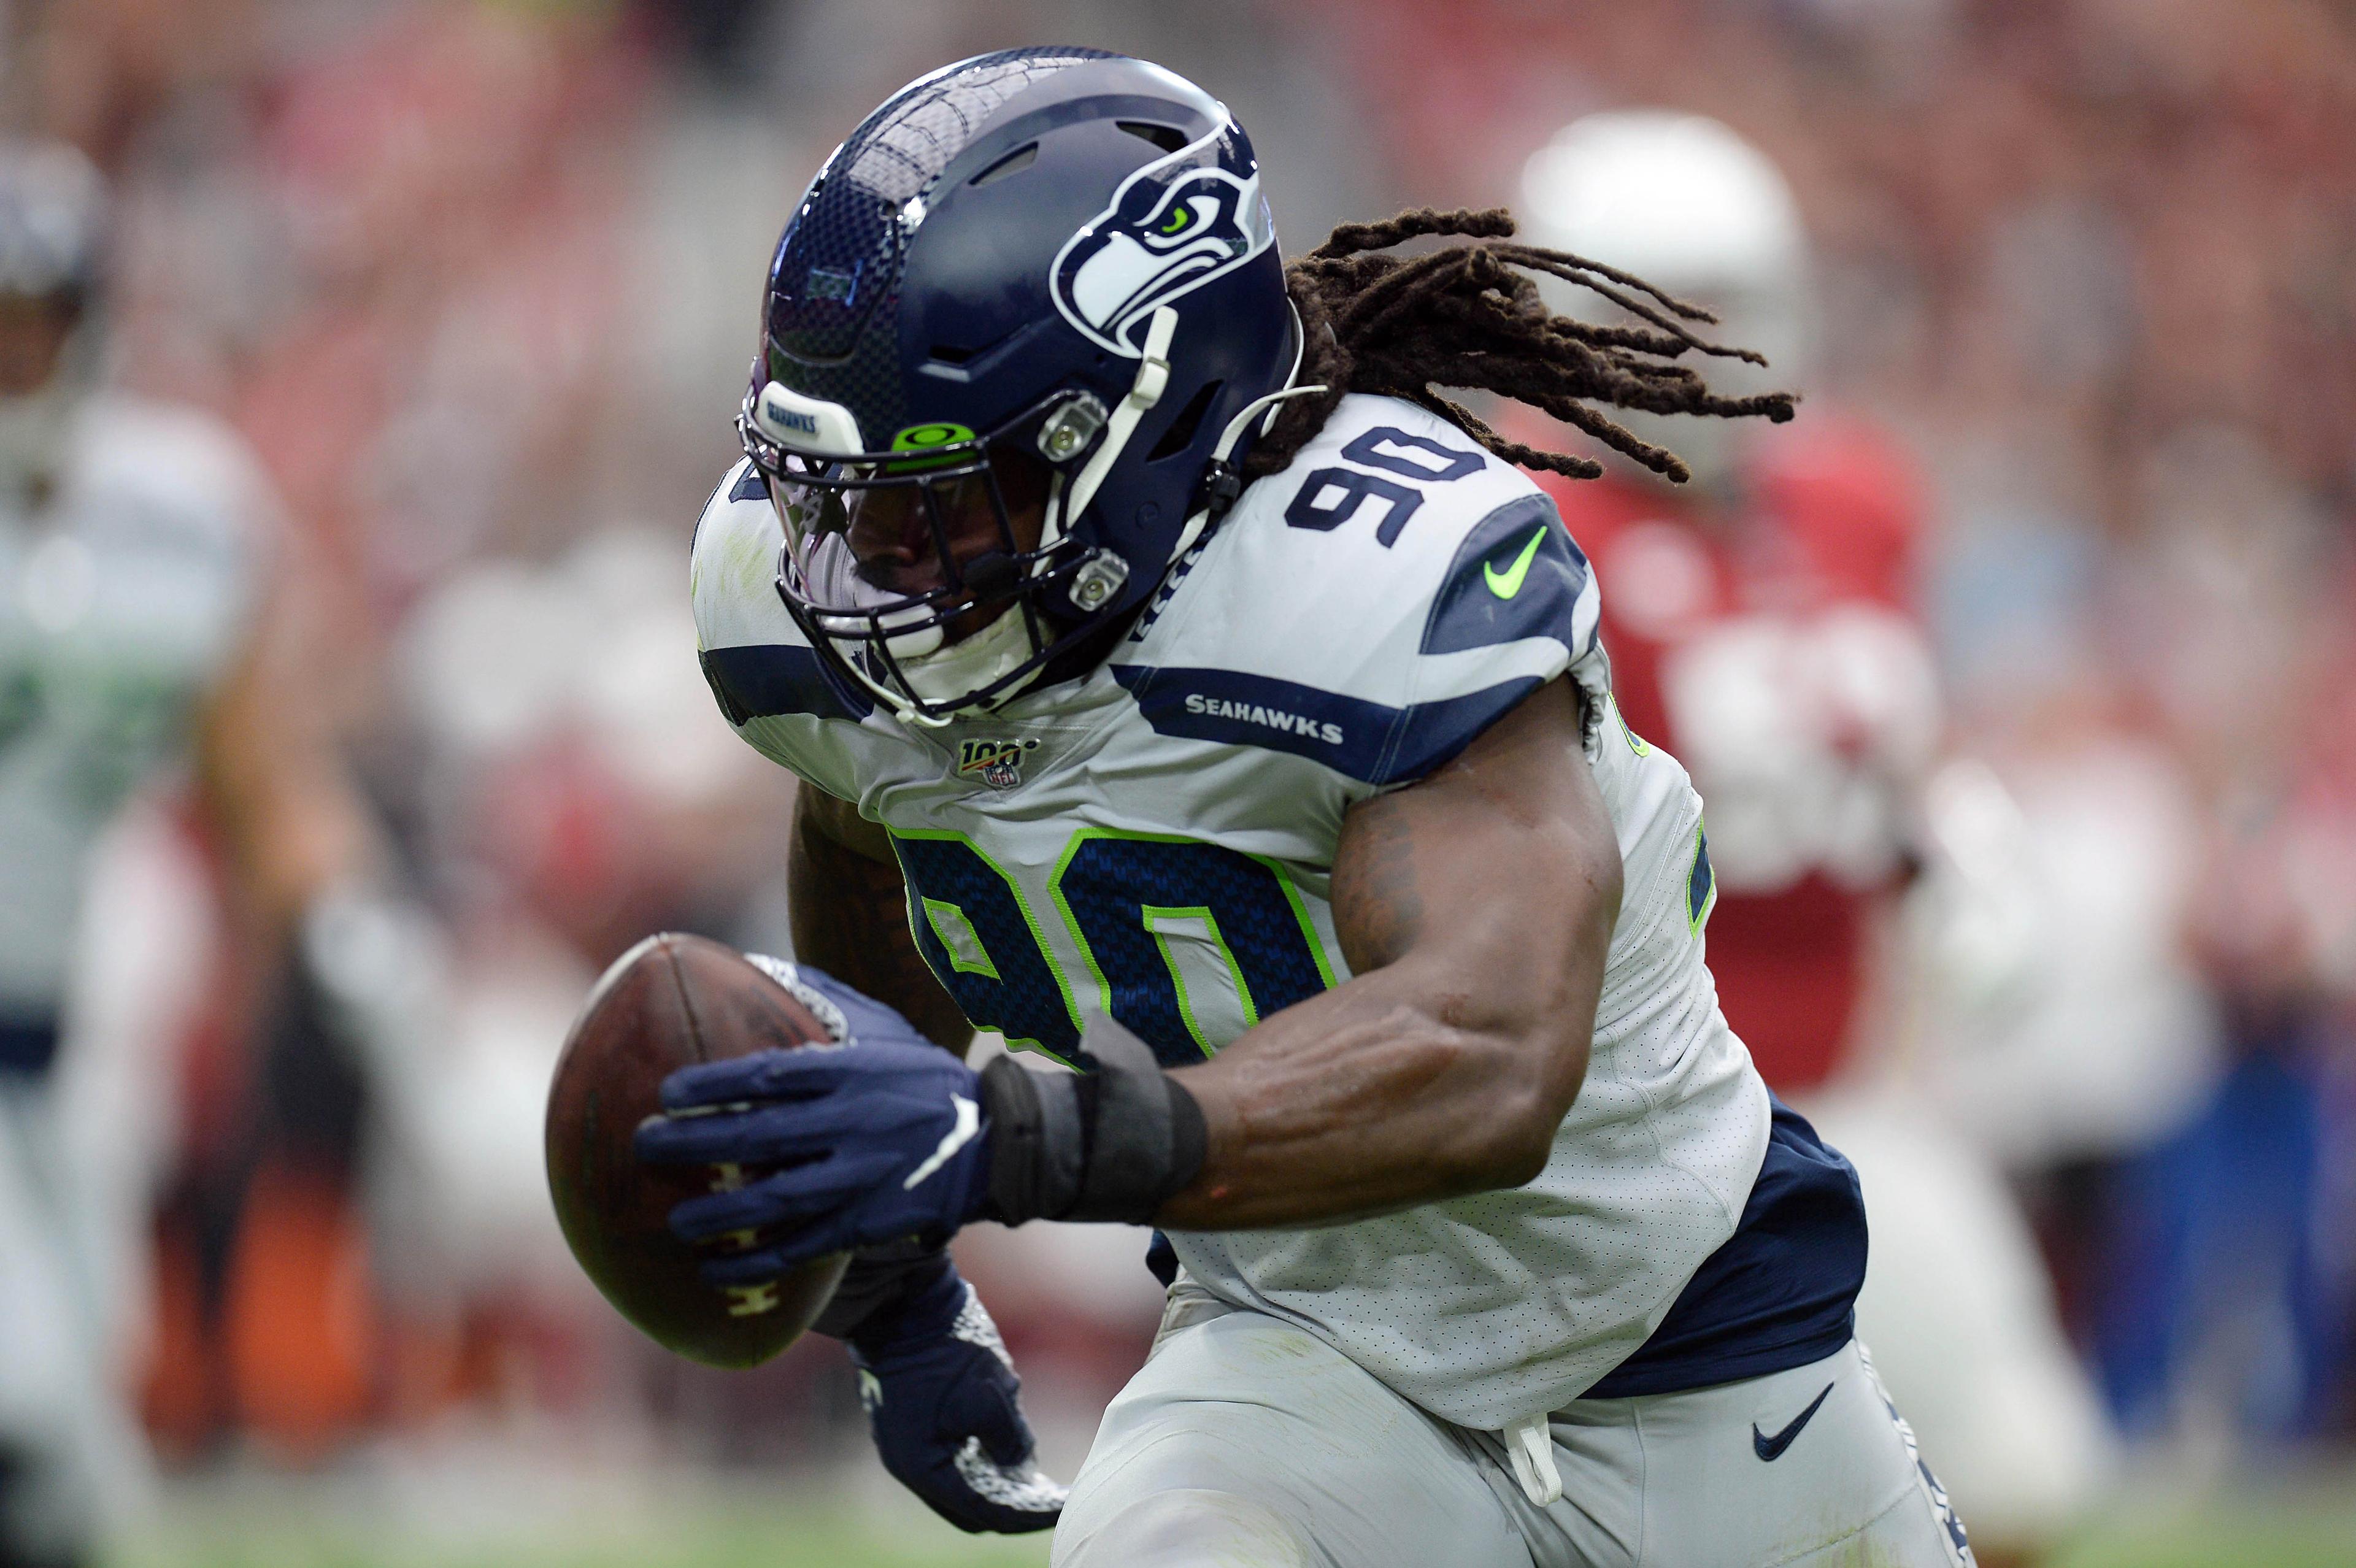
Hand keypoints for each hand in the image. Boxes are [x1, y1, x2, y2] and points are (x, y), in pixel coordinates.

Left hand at [633, 962, 990, 1279]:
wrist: (989, 1140)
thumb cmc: (920, 1077)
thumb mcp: (882, 1028)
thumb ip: (823, 999)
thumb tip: (753, 968)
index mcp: (849, 1070)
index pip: (769, 1074)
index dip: (713, 1085)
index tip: (666, 1093)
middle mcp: (853, 1121)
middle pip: (760, 1135)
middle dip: (695, 1143)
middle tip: (645, 1147)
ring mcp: (862, 1175)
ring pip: (779, 1198)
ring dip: (721, 1212)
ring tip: (675, 1220)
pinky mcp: (870, 1221)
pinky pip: (805, 1246)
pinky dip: (759, 1260)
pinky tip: (716, 1269)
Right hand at [849, 1261, 1064, 1533]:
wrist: (905, 1301)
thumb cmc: (946, 1348)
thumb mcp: (989, 1395)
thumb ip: (1008, 1439)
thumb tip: (1020, 1465)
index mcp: (924, 1467)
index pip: (983, 1511)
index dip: (1026, 1514)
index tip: (1061, 1507)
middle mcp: (910, 1463)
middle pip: (968, 1505)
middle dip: (1010, 1505)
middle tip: (1048, 1499)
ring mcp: (908, 1441)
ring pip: (959, 1478)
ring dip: (995, 1480)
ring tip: (1035, 1478)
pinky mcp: (913, 1421)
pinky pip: (951, 1453)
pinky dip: (979, 1456)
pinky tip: (1008, 1445)